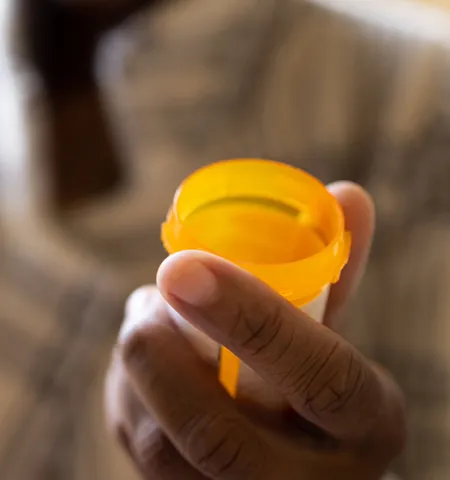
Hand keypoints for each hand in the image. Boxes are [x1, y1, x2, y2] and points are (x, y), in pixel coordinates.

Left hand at [105, 183, 405, 479]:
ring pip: (165, 453)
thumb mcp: (335, 334)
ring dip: (136, 371)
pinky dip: (127, 399)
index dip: (251, 318)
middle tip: (147, 297)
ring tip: (142, 318)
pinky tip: (138, 365)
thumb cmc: (318, 382)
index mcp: (362, 422)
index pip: (319, 376)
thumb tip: (345, 193)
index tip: (184, 265)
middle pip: (220, 437)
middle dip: (163, 356)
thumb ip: (333, 269)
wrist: (305, 462)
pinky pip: (141, 458)